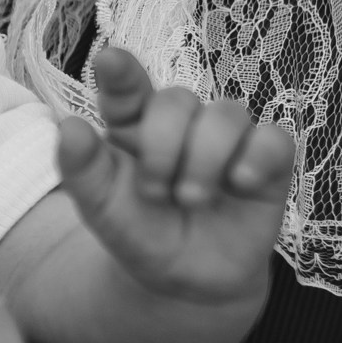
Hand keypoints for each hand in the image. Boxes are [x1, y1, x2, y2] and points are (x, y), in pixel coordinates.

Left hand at [55, 46, 294, 306]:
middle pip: (177, 100)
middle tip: (155, 192)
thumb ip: (82, 170)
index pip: (127, 88)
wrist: (184, 281)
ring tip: (191, 200)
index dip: (121, 73)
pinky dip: (257, 158)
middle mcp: (181, 123)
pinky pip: (273, 139)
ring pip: (227, 114)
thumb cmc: (139, 233)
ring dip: (206, 159)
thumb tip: (68, 126)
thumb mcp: (102, 209)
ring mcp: (226, 139)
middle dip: (163, 147)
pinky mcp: (266, 161)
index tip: (110, 61)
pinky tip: (241, 183)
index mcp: (133, 125)